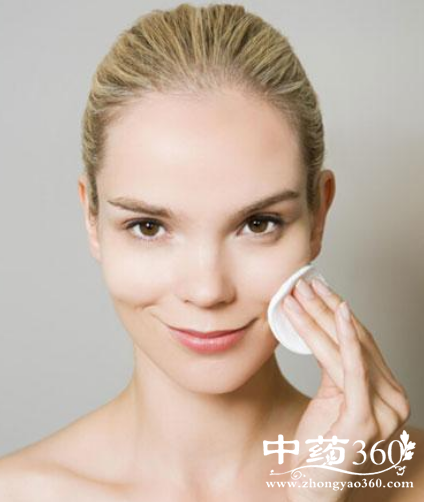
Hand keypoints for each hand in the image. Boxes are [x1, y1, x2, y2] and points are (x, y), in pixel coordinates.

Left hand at [279, 276, 409, 501]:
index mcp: (386, 392)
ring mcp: (384, 411)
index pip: (362, 341)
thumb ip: (336, 369)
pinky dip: (347, 339)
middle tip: (305, 282)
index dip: (337, 312)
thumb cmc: (320, 444)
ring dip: (322, 317)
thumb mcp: (330, 398)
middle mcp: (393, 399)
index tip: (317, 287)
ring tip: (301, 293)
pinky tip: (337, 313)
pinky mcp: (366, 421)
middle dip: (326, 307)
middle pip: (356, 341)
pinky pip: (354, 371)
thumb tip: (322, 330)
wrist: (313, 489)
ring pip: (348, 350)